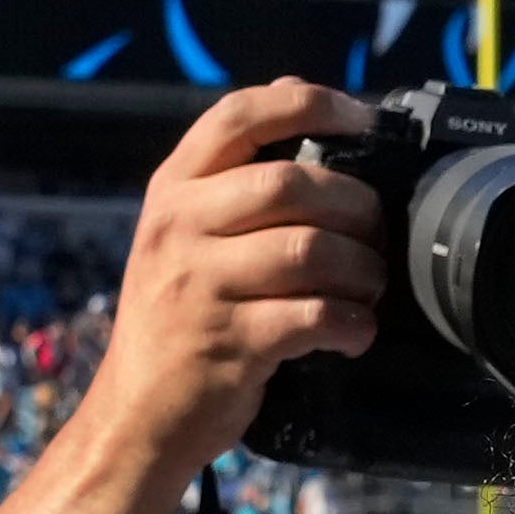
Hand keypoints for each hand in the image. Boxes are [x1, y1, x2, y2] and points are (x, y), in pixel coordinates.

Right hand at [83, 84, 385, 482]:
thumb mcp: (184, 236)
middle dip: (355, 206)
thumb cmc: (178, 318)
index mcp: (174, 188)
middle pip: (290, 184)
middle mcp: (181, 226)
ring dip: (362, 269)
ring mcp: (203, 284)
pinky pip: (318, 316)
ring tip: (369, 288)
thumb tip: (300, 102)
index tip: (360, 118)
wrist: (138, 411)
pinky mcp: (233, 341)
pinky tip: (356, 333)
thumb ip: (232, 181)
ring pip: (311, 249)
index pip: (237, 117)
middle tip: (376, 234)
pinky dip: (354, 324)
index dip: (307, 105)